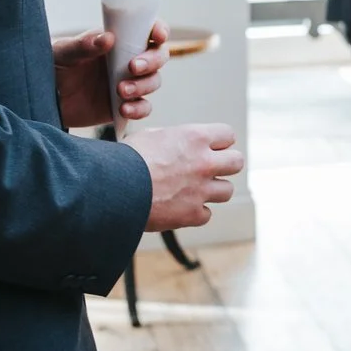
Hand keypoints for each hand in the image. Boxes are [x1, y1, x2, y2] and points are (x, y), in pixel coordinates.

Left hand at [54, 24, 166, 130]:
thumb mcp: (63, 53)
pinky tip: (124, 109)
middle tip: (132, 67)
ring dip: (143, 85)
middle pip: (158, 57)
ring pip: (153, 82)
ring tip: (120, 90)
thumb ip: (83, 46)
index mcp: (117, 41)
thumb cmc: (52, 67)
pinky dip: (139, 108)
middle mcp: (127, 60)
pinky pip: (143, 107)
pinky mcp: (123, 106)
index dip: (159, 30)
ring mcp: (128, 83)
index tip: (157, 35)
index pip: (146, 31)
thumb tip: (108, 38)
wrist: (43, 99)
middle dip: (152, 61)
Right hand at [126, 123, 243, 231]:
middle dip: (225, 165)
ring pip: (227, 191)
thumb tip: (178, 143)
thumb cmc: (125, 160)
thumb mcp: (150, 136)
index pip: (228, 135)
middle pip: (236, 162)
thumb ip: (174, 140)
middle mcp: (204, 163)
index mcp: (195, 138)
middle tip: (210, 169)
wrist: (113, 189)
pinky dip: (195, 213)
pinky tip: (180, 207)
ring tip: (193, 190)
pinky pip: (206, 214)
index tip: (211, 148)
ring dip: (213, 191)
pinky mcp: (193, 214)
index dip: (219, 142)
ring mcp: (201, 190)